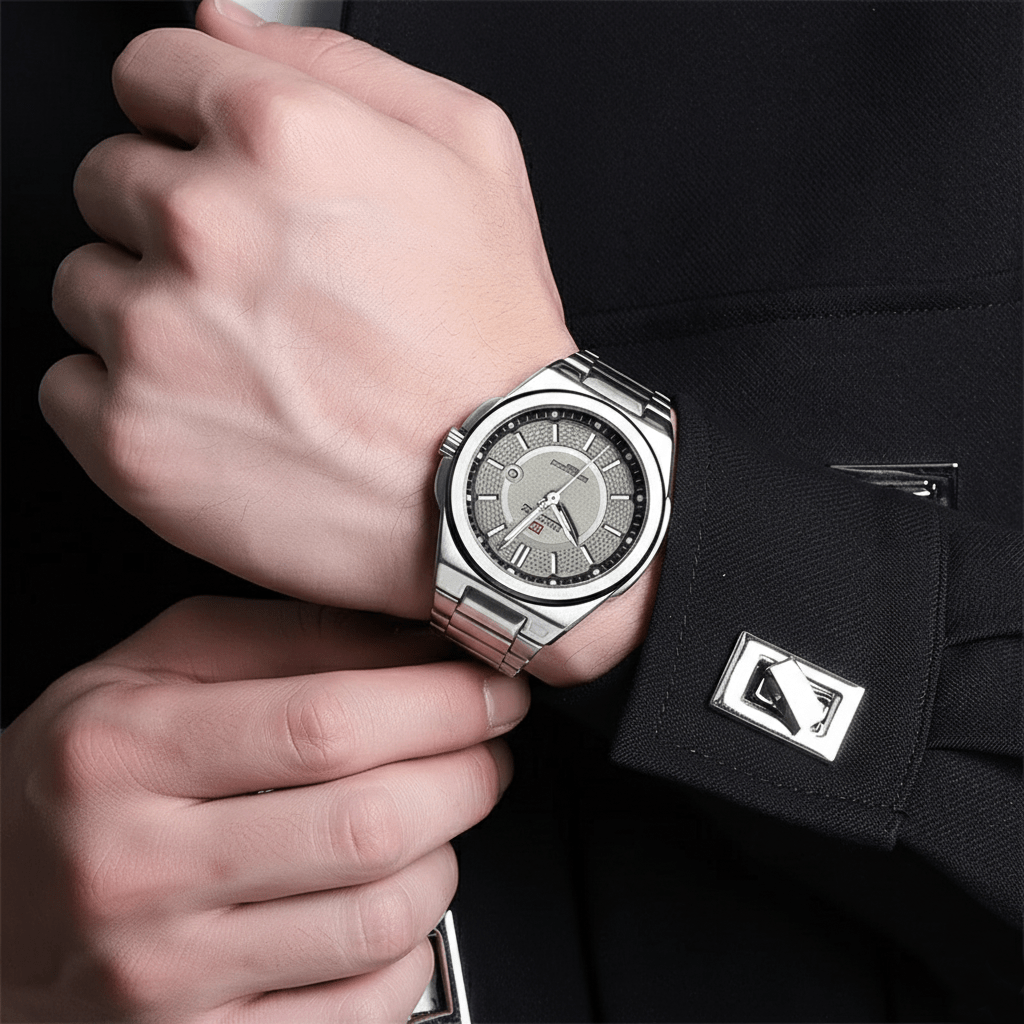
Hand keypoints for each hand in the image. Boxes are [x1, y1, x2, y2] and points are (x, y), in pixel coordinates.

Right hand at [0, 597, 526, 1022]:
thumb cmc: (85, 776)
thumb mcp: (156, 665)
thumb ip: (288, 637)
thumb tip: (419, 643)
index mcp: (121, 752)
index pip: (324, 723)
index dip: (441, 703)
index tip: (491, 689)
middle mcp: (135, 873)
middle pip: (369, 824)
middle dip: (469, 775)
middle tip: (483, 746)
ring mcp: (165, 981)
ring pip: (381, 920)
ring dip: (444, 857)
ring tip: (427, 819)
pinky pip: (365, 1006)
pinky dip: (409, 945)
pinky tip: (382, 899)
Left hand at [41, 0, 575, 622]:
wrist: (499, 488)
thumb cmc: (490, 339)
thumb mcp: (470, 156)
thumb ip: (335, 66)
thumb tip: (220, 26)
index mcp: (279, 136)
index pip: (145, 74)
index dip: (183, 121)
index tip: (209, 166)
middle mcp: (203, 225)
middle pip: (107, 182)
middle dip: (167, 223)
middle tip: (254, 288)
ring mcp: (156, 336)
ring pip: (83, 287)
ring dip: (144, 314)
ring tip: (245, 362)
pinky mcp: (131, 436)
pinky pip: (66, 387)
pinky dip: (125, 400)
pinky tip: (213, 415)